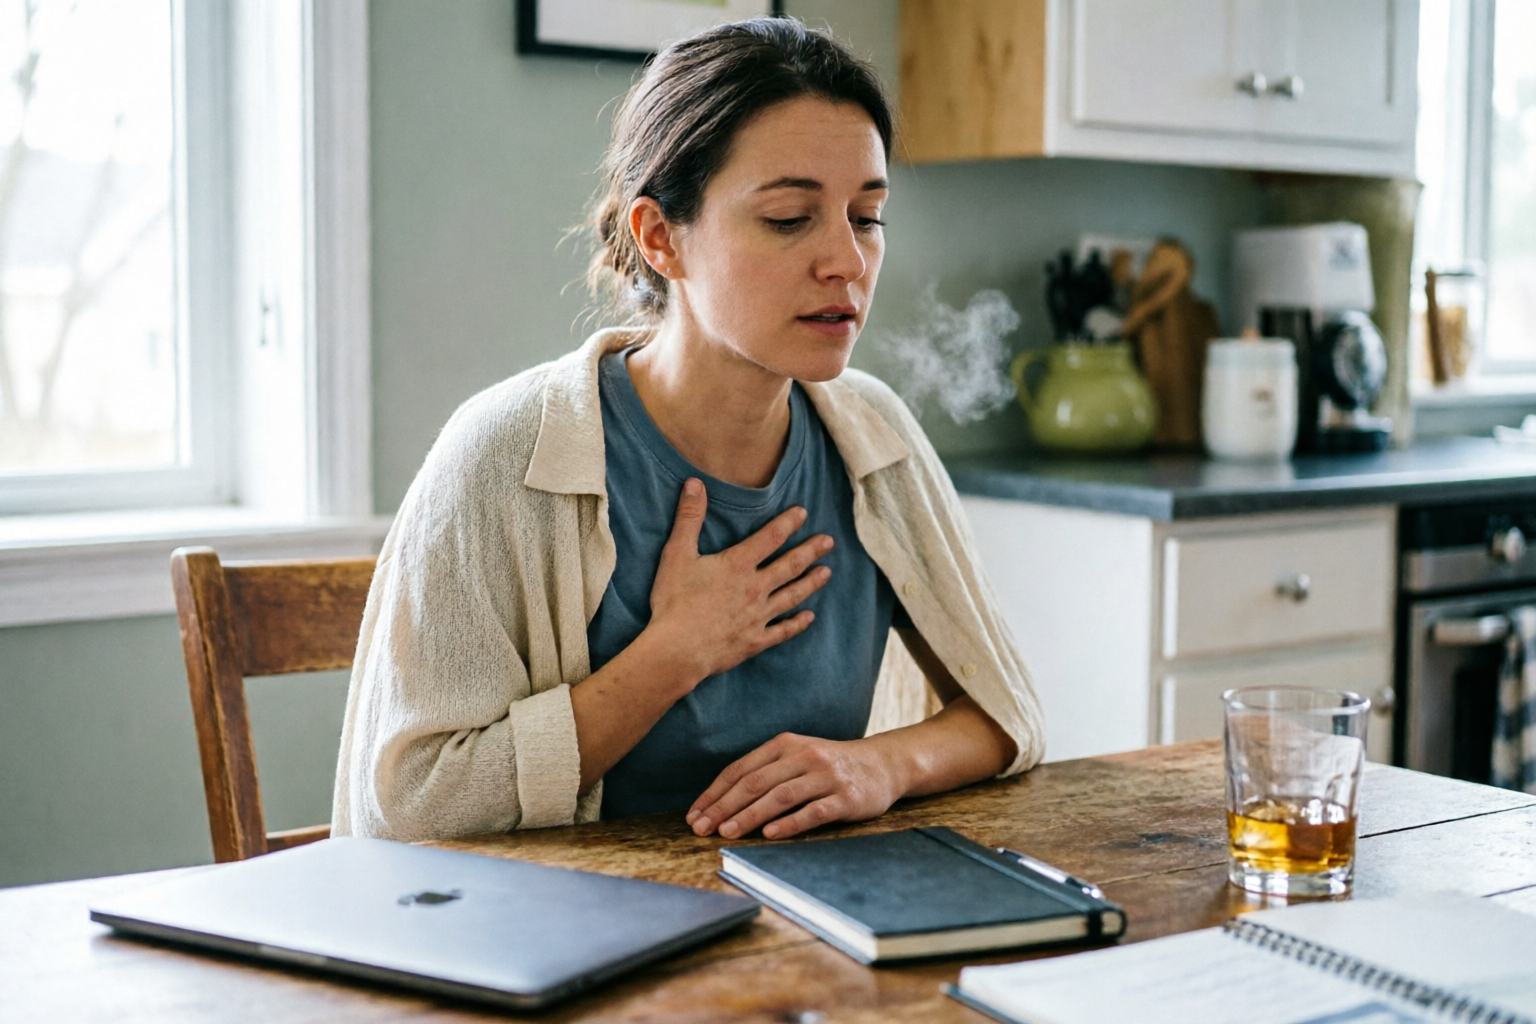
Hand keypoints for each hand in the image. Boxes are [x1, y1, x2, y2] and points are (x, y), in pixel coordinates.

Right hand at [647, 478, 833, 680]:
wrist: (678, 649)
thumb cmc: (674, 601)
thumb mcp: (677, 554)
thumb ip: (689, 517)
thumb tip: (695, 483)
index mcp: (738, 565)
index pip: (770, 538)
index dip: (787, 523)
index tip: (803, 513)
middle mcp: (755, 588)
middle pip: (789, 566)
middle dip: (810, 551)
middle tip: (828, 542)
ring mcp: (758, 616)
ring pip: (792, 595)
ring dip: (811, 583)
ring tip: (827, 572)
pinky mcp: (755, 640)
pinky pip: (782, 631)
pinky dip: (797, 623)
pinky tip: (809, 617)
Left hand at [686, 733, 905, 840]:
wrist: (882, 764)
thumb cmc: (829, 765)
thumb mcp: (797, 756)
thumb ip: (766, 771)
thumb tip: (722, 801)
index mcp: (785, 744)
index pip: (741, 769)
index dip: (715, 793)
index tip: (694, 815)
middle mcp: (803, 756)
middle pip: (755, 783)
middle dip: (724, 806)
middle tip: (702, 828)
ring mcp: (825, 776)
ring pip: (780, 796)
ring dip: (750, 815)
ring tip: (727, 832)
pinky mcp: (845, 797)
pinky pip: (813, 811)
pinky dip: (789, 823)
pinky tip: (769, 835)